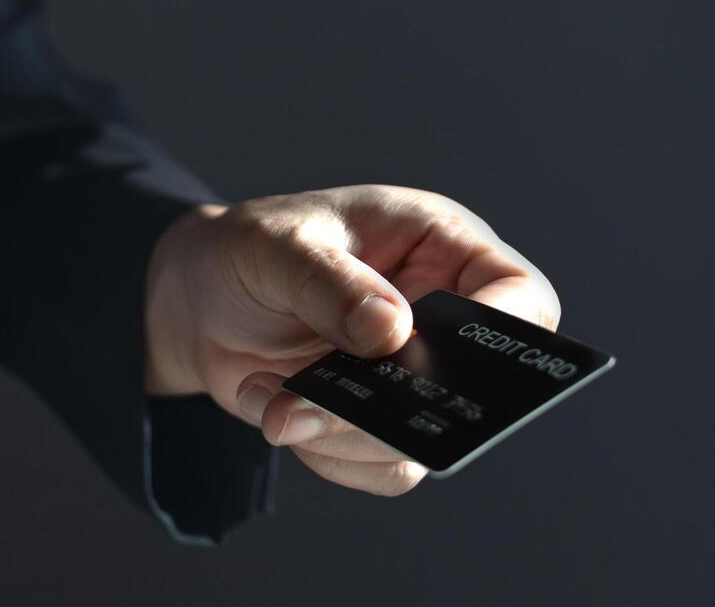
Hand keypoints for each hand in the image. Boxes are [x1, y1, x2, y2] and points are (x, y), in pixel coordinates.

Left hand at [143, 184, 560, 495]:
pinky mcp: (377, 423)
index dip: (509, 334)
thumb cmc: (249, 250)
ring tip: (273, 397)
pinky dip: (319, 451)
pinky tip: (269, 403)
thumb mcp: (278, 247)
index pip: (518, 294)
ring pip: (421, 441)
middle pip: (480, 387)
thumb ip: (333, 285)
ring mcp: (412, 376)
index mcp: (441, 246)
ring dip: (341, 434)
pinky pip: (378, 468)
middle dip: (404, 407)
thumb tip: (393, 332)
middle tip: (334, 403)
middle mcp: (439, 315)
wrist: (196, 302)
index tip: (450, 366)